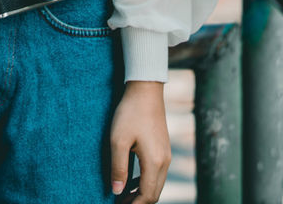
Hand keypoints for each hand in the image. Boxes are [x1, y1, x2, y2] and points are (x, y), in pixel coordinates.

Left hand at [109, 80, 170, 201]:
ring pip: (156, 184)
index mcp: (154, 162)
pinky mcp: (164, 148)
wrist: (146, 89)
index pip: (146, 196)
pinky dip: (145, 182)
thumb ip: (118, 168)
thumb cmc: (130, 112)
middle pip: (154, 193)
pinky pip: (157, 174)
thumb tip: (117, 192)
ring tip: (123, 196)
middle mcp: (164, 161)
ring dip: (141, 194)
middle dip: (138, 203)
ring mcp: (166, 155)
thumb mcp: (118, 140)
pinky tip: (131, 181)